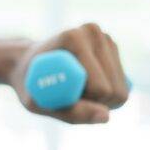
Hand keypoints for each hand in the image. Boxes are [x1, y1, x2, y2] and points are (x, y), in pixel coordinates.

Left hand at [6, 23, 128, 124]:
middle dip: (96, 103)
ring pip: (122, 88)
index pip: (100, 89)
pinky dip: (107, 93)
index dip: (85, 104)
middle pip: (115, 90)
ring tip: (76, 91)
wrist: (26, 64)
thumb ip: (73, 113)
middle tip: (69, 97)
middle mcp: (93, 33)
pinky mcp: (112, 47)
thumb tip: (106, 116)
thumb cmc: (30, 85)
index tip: (63, 99)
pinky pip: (123, 84)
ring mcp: (105, 39)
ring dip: (101, 99)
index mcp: (74, 39)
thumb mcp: (41, 104)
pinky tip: (87, 86)